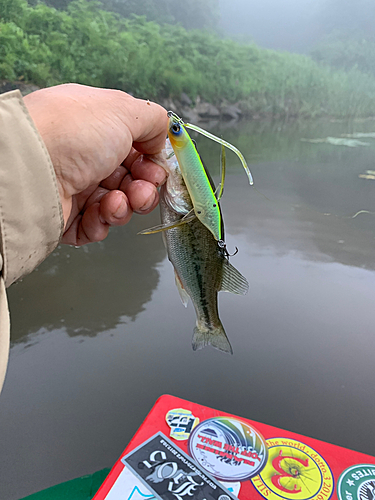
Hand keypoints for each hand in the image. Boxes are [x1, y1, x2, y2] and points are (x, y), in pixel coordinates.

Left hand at [23, 84, 167, 244]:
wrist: (30, 169)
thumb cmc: (70, 133)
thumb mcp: (123, 111)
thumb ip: (153, 120)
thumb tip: (162, 137)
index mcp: (96, 126)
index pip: (133, 147)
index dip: (151, 162)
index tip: (158, 169)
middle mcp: (84, 155)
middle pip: (129, 179)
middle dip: (143, 189)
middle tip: (141, 191)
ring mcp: (74, 186)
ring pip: (116, 205)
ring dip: (125, 207)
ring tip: (116, 202)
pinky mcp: (65, 216)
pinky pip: (95, 225)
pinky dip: (103, 223)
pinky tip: (100, 214)